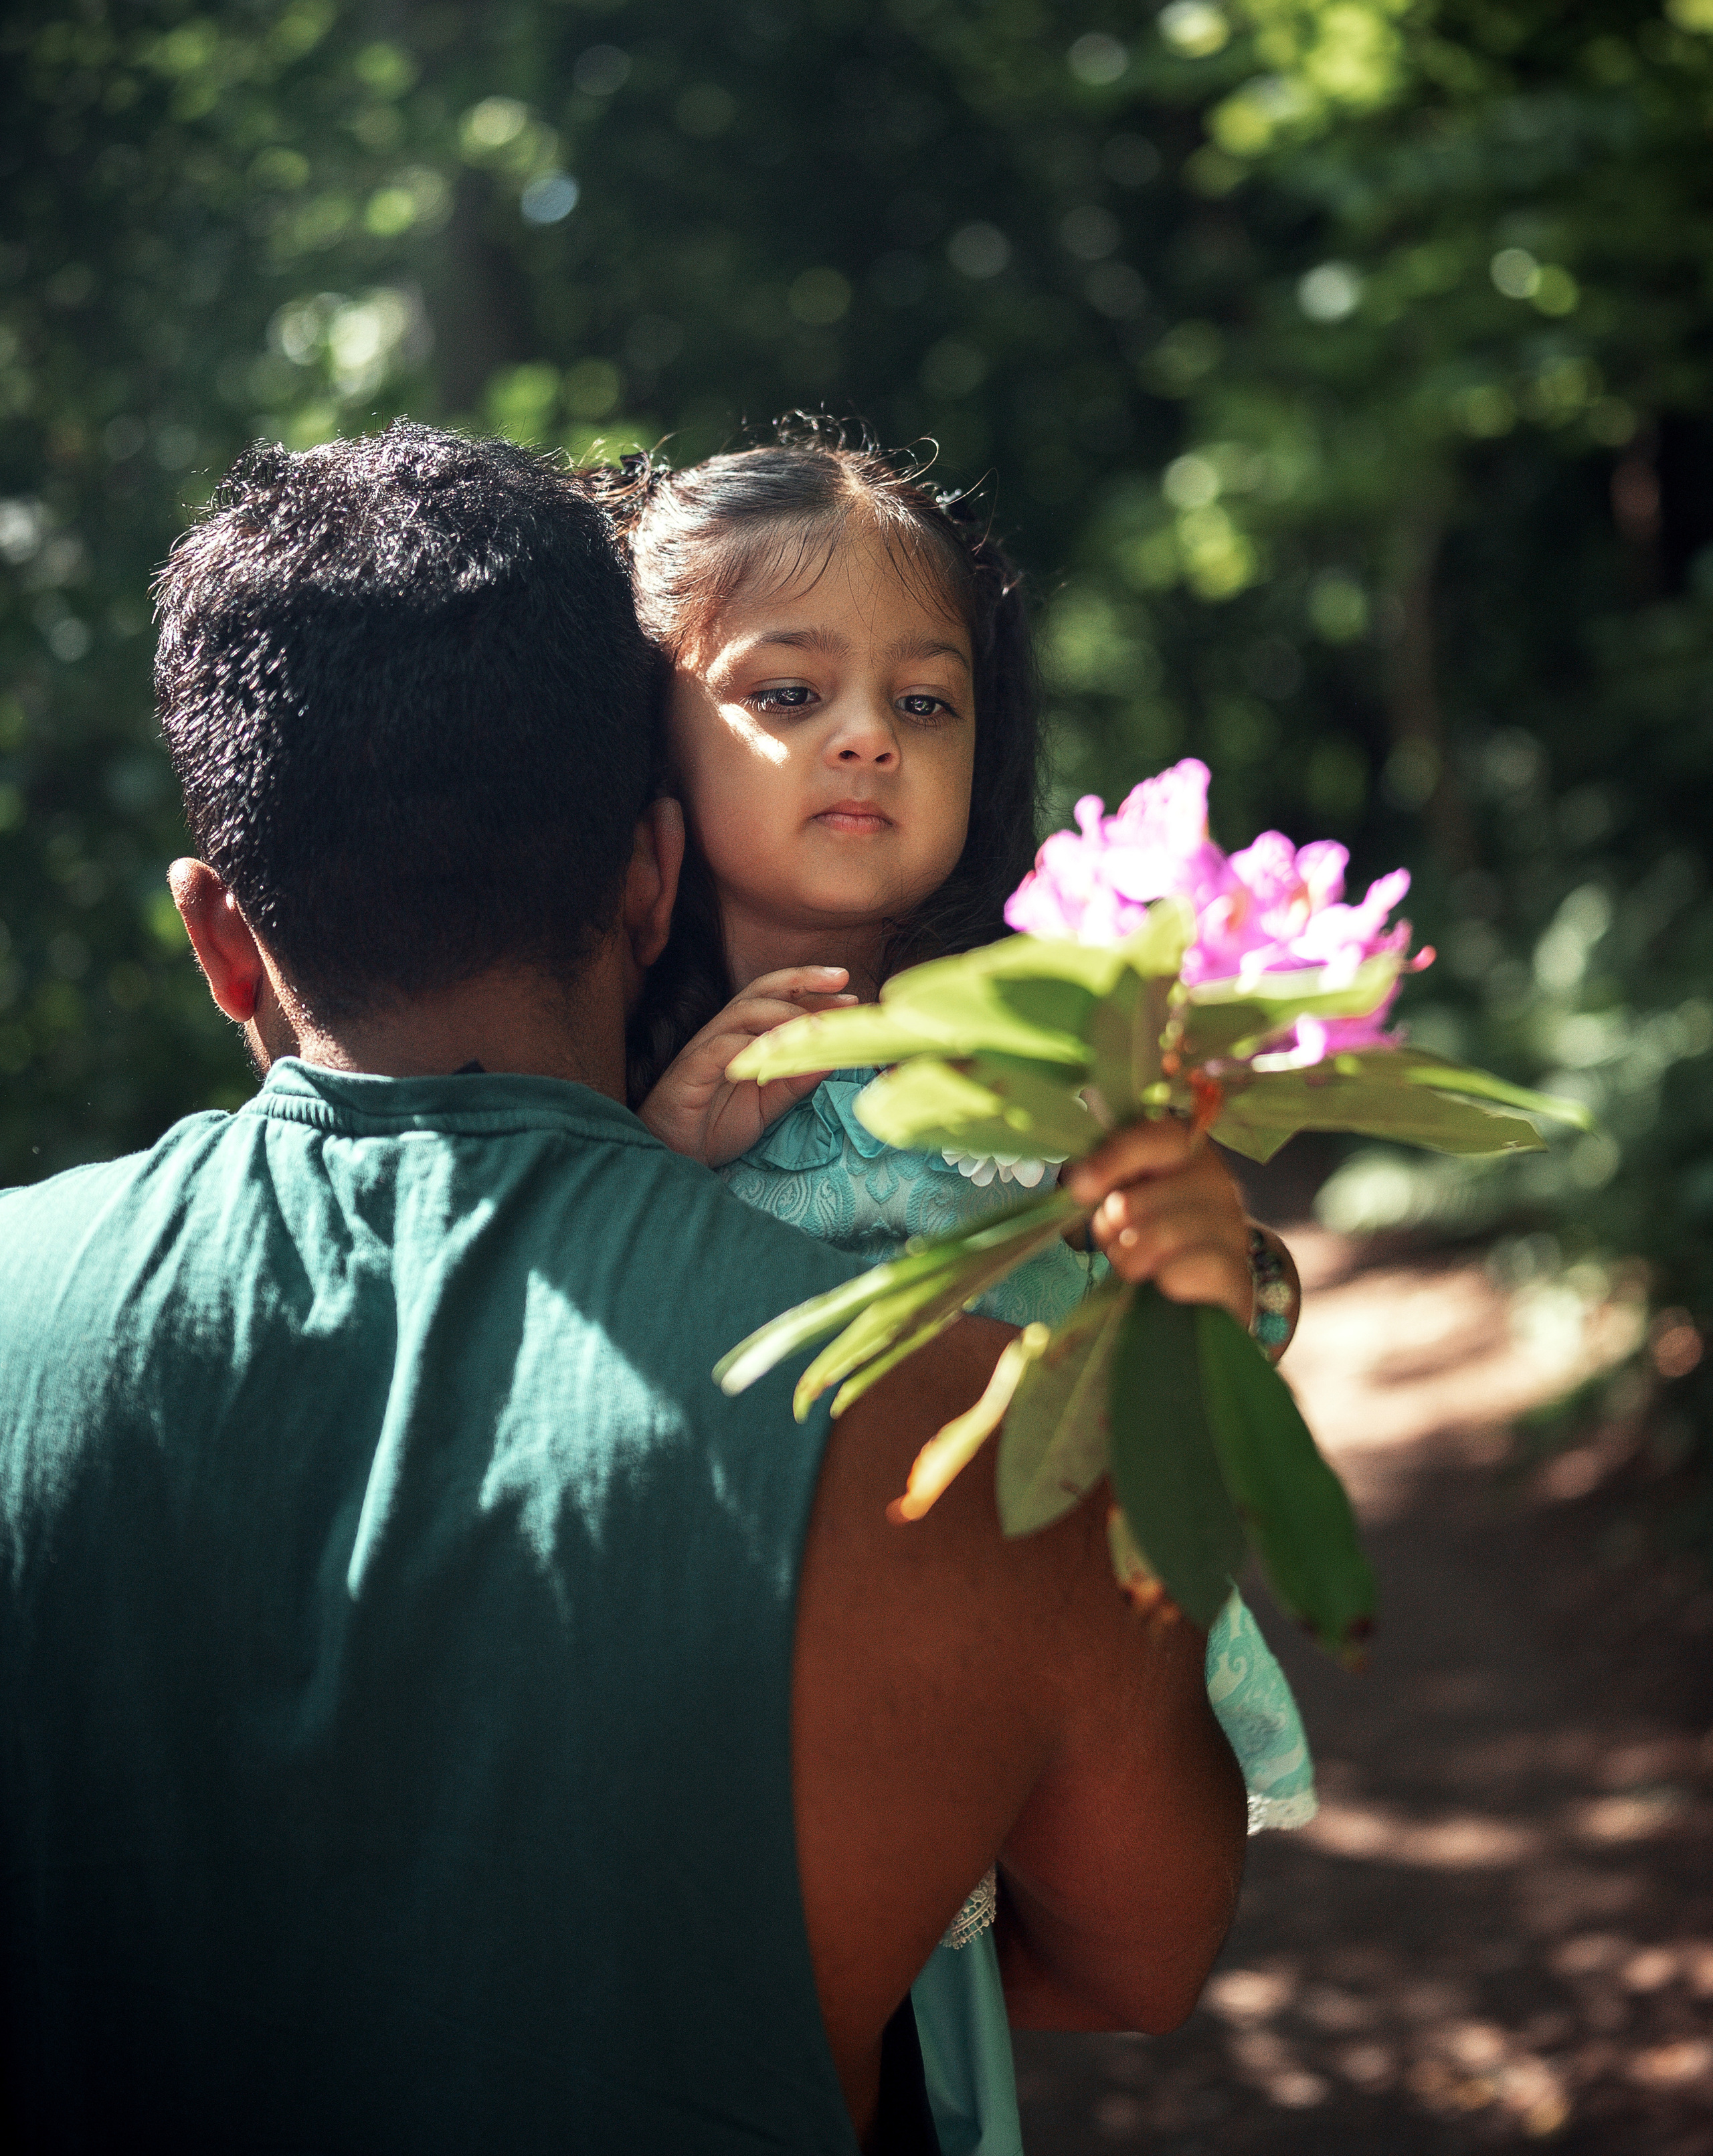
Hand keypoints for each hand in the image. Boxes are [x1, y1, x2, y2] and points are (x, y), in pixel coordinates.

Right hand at [638, 966, 855, 1166]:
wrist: (672, 1155)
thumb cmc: (715, 1125)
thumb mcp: (768, 1103)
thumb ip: (795, 1079)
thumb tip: (833, 1058)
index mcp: (743, 1036)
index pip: (778, 999)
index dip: (812, 991)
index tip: (850, 994)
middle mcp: (724, 1034)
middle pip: (761, 991)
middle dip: (803, 980)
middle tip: (842, 981)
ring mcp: (705, 1049)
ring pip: (743, 1013)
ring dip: (784, 1013)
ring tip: (818, 1025)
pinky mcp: (690, 1071)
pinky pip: (720, 1048)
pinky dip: (750, 1047)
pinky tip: (777, 1053)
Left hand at [1063, 1120, 1252, 1328]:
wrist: (1203, 1277)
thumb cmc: (1151, 1225)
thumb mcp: (1120, 1191)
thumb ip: (1098, 1178)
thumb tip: (1081, 1185)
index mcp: (1185, 1148)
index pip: (1150, 1140)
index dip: (1110, 1162)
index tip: (1079, 1189)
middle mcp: (1215, 1179)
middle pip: (1140, 1200)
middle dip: (1110, 1226)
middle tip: (1113, 1237)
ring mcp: (1230, 1224)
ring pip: (1161, 1237)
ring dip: (1130, 1258)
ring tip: (1132, 1259)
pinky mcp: (1235, 1269)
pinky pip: (1183, 1273)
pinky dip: (1165, 1279)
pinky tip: (1166, 1277)